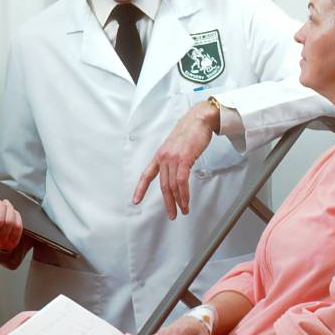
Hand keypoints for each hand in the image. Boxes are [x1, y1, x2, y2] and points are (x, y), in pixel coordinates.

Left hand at [132, 100, 219, 218]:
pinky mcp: (183, 159)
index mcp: (160, 155)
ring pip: (172, 186)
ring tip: (183, 210)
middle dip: (168, 203)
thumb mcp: (176, 146)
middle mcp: (163, 157)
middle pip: (163, 186)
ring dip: (178, 201)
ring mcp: (172, 158)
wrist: (199, 119)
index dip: (140, 189)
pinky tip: (186, 201)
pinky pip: (181, 181)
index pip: (147, 174)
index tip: (136, 201)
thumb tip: (176, 171)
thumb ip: (173, 159)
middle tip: (172, 214)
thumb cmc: (190, 131)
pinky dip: (184, 194)